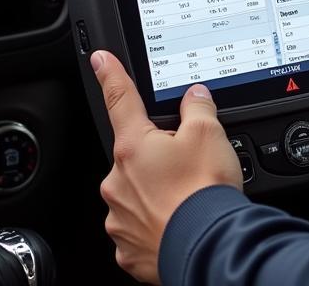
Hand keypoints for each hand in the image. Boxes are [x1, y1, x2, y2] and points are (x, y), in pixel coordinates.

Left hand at [92, 51, 243, 284]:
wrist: (206, 249)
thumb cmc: (203, 191)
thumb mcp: (209, 133)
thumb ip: (198, 107)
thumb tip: (194, 97)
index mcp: (133, 146)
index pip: (119, 99)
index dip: (111, 75)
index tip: (99, 59)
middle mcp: (118, 181)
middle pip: (137, 152)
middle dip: (159, 153)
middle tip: (190, 163)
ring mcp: (120, 217)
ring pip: (138, 190)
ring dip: (159, 189)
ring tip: (190, 196)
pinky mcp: (128, 248)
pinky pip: (141, 224)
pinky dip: (158, 220)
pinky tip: (180, 219)